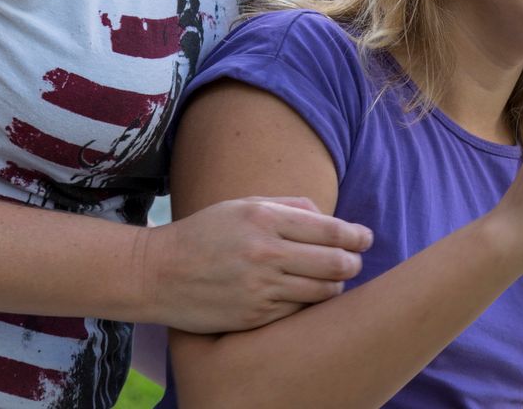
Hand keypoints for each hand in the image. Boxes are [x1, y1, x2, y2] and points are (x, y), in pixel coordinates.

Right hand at [135, 196, 372, 332]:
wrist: (157, 273)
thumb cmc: (204, 234)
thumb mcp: (242, 206)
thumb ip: (288, 206)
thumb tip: (329, 216)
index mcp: (264, 219)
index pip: (331, 229)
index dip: (356, 236)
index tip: (365, 238)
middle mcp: (265, 252)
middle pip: (335, 263)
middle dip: (352, 262)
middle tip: (353, 261)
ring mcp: (260, 287)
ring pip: (323, 291)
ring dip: (335, 285)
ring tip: (332, 279)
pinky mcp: (254, 315)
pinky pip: (299, 311)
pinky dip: (308, 303)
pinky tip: (302, 295)